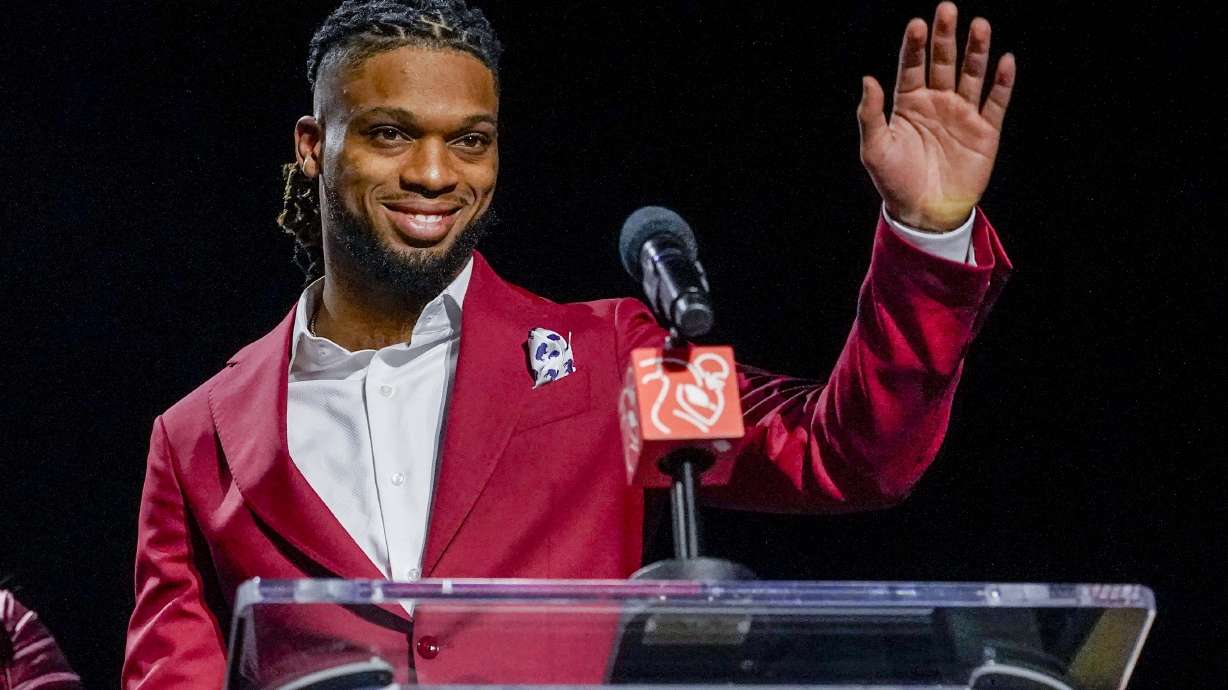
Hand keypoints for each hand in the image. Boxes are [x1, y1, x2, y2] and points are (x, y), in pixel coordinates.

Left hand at [858, 2, 1015, 231]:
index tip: (917, 24)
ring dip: (976, 51)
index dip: (915, 46)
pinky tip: (1005, 61)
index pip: (912, 66)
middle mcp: (937, 102)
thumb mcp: (875, 149)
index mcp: (909, 103)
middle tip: (947, 9)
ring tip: (979, 25)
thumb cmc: (895, 181)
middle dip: (946, 37)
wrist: (924, 213)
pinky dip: (1002, 83)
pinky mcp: (985, 131)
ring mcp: (963, 114)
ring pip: (971, 75)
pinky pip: (996, 102)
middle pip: (944, 62)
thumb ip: (870, 114)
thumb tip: (868, 79)